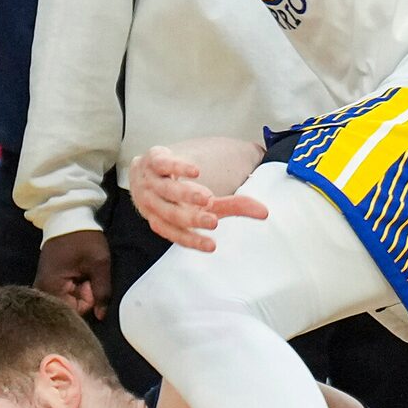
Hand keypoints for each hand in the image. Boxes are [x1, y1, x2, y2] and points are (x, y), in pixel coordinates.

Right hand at [37, 230, 115, 318]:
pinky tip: (77, 275)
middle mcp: (41, 290)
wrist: (68, 219)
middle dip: (83, 297)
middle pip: (68, 308)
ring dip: (80, 292)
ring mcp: (43, 286)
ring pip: (67, 301)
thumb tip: (100, 317)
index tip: (90, 284)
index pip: (72, 312)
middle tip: (87, 276)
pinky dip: (75, 287)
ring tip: (82, 274)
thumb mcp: (99, 264)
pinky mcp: (47, 282)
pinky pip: (63, 294)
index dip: (87, 302)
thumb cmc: (84, 239)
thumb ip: (102, 291)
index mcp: (50, 287)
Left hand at [131, 146, 269, 251]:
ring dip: (186, 195)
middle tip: (213, 221)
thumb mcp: (204, 204)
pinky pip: (163, 165)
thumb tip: (264, 212)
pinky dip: (179, 168)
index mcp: (163, 219)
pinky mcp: (153, 161)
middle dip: (192, 219)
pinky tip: (196, 171)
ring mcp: (151, 182)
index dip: (193, 240)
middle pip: (171, 214)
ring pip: (167, 191)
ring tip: (207, 197)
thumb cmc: (177, 194)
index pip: (177, 233)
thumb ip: (233, 208)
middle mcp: (153, 203)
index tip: (212, 246)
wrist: (143, 171)